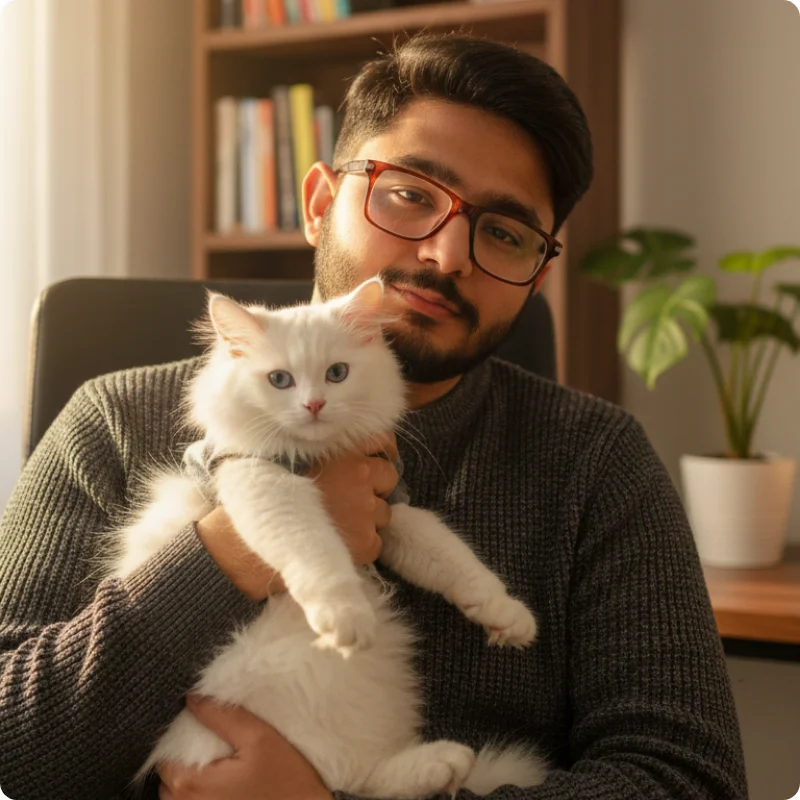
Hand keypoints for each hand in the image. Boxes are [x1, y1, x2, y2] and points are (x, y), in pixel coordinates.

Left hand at [158, 695, 332, 799]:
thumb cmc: (284, 777)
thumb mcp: (257, 737)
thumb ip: (222, 716)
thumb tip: (192, 698)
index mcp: (190, 784)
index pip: (163, 757)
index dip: (177, 739)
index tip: (200, 730)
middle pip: (167, 779)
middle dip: (182, 762)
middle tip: (210, 748)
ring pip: (177, 798)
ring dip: (189, 782)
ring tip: (217, 767)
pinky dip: (199, 796)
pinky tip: (222, 788)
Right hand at [195, 432, 398, 602]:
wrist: (257, 535)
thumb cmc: (269, 491)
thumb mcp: (294, 455)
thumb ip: (324, 444)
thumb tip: (350, 441)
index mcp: (345, 454)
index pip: (383, 442)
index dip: (382, 450)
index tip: (378, 457)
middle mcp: (361, 479)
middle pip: (388, 476)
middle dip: (376, 485)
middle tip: (352, 494)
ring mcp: (366, 512)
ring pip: (384, 511)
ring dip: (369, 515)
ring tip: (339, 520)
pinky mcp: (365, 543)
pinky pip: (377, 541)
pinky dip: (364, 543)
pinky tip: (337, 541)